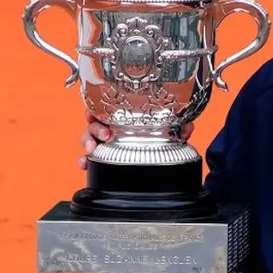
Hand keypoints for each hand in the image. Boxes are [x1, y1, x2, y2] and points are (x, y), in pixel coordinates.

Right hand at [78, 111, 194, 168]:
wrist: (155, 156)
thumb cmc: (155, 137)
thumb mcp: (167, 130)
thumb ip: (177, 128)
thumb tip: (188, 128)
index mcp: (121, 117)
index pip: (104, 108)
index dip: (96, 108)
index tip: (94, 111)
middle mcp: (109, 127)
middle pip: (94, 123)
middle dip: (95, 128)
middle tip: (106, 134)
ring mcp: (103, 142)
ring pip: (88, 138)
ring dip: (88, 143)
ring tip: (93, 150)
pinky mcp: (102, 157)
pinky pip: (88, 159)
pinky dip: (84, 161)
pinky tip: (85, 165)